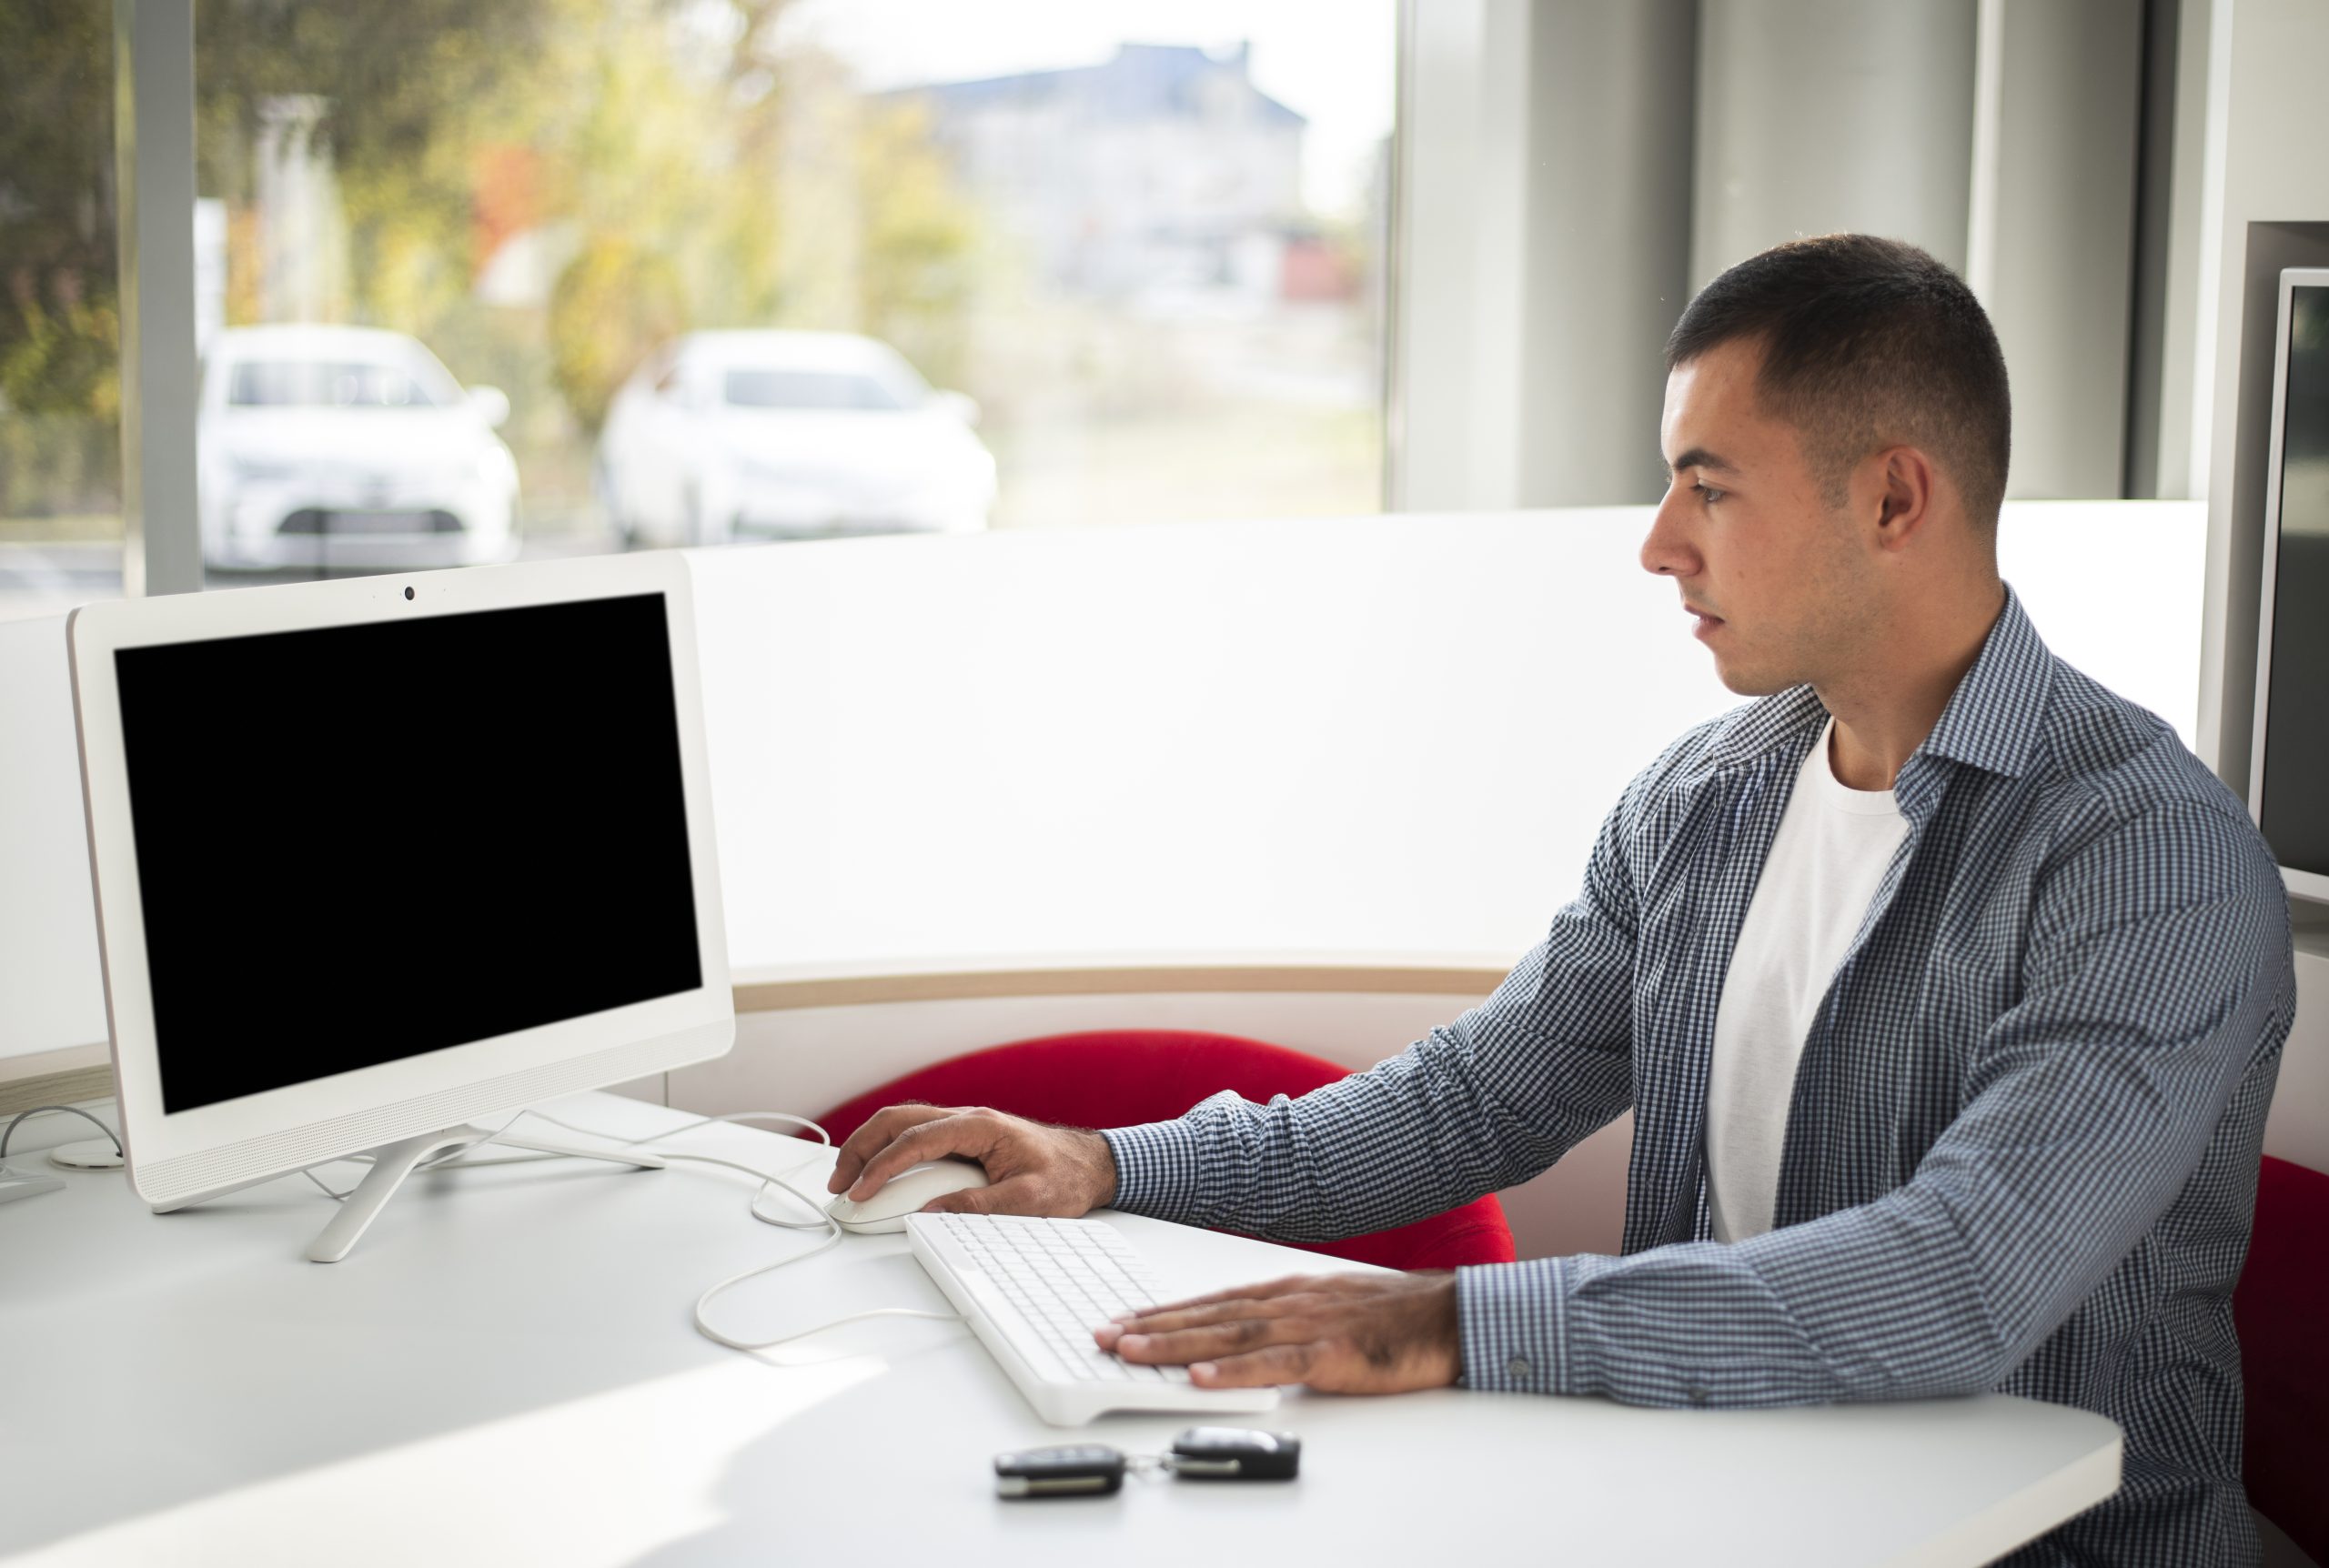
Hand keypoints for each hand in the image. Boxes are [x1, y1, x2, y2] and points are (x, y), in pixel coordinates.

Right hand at [825, 1103, 1118, 1217]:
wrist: (1090, 1165)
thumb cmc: (1066, 1177)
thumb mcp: (1030, 1200)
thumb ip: (980, 1206)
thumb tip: (931, 1213)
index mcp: (980, 1126)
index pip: (916, 1139)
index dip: (882, 1165)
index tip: (861, 1190)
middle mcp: (966, 1118)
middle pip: (897, 1120)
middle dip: (861, 1148)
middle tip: (839, 1183)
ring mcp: (961, 1126)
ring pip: (901, 1123)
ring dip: (869, 1147)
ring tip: (848, 1179)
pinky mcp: (961, 1138)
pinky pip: (914, 1136)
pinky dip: (887, 1150)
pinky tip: (876, 1172)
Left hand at [1094, 1271, 1460, 1393]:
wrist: (1448, 1316)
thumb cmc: (1392, 1315)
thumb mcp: (1328, 1307)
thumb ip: (1285, 1319)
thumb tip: (1242, 1337)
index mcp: (1287, 1290)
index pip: (1212, 1301)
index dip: (1165, 1311)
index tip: (1124, 1319)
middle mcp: (1289, 1302)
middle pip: (1208, 1315)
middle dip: (1152, 1325)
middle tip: (1105, 1335)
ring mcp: (1309, 1326)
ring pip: (1229, 1335)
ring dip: (1176, 1343)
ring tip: (1131, 1349)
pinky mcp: (1332, 1355)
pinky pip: (1275, 1365)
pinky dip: (1234, 1371)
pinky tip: (1201, 1376)